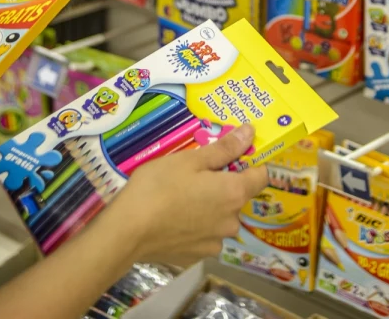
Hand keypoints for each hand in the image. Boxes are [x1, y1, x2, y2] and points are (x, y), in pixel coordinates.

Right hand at [107, 125, 268, 267]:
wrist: (127, 231)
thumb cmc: (158, 186)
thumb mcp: (189, 160)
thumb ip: (224, 148)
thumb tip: (250, 131)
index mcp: (234, 193)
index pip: (262, 176)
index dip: (250, 163)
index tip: (231, 156)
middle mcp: (232, 221)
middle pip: (238, 197)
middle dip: (222, 185)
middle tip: (193, 176)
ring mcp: (215, 242)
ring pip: (220, 218)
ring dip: (209, 208)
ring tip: (179, 199)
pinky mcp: (196, 256)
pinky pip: (204, 236)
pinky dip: (195, 227)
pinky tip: (173, 220)